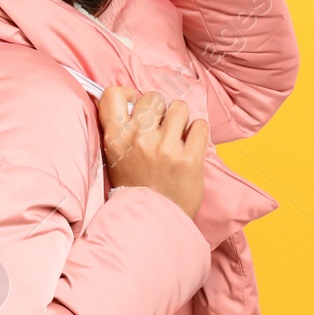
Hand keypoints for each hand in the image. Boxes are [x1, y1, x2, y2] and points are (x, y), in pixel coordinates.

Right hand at [97, 86, 207, 219]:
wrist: (153, 220)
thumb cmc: (134, 187)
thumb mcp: (114, 158)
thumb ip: (118, 131)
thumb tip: (126, 101)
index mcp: (116, 138)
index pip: (114, 94)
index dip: (127, 94)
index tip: (135, 106)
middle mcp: (139, 139)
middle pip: (152, 97)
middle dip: (159, 109)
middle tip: (161, 127)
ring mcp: (165, 148)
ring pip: (179, 107)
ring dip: (180, 119)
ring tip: (177, 136)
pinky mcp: (190, 159)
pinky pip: (200, 125)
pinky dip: (198, 132)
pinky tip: (191, 144)